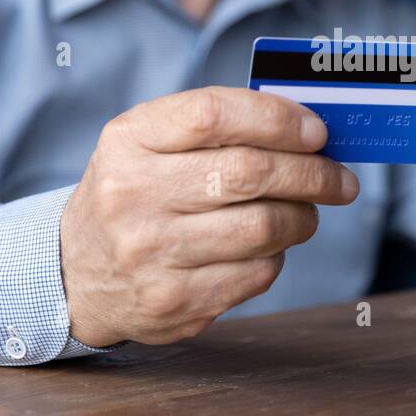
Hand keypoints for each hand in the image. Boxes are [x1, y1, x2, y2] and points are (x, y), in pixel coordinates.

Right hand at [59, 86, 358, 347]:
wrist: (76, 272)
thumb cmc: (135, 191)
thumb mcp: (149, 142)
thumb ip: (217, 125)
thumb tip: (307, 128)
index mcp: (128, 141)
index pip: (213, 114)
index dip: (277, 118)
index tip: (317, 131)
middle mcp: (132, 194)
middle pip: (249, 173)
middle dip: (312, 173)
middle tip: (340, 179)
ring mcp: (150, 253)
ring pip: (262, 227)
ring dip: (302, 218)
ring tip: (306, 212)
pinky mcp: (172, 302)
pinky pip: (255, 273)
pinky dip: (276, 256)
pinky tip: (267, 247)